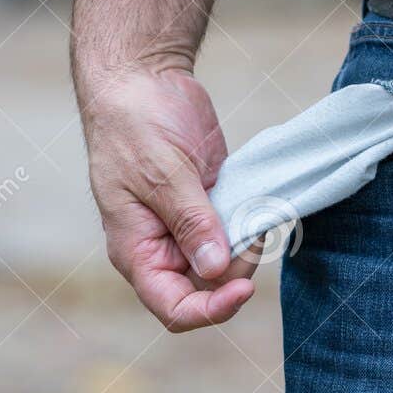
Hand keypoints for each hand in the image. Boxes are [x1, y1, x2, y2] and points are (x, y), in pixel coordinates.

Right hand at [78, 65, 257, 330]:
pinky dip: (252, 230)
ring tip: (252, 212)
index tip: (244, 286)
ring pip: (228, 268)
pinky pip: (237, 239)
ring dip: (247, 250)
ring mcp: (188, 233)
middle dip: (237, 272)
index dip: (211, 310)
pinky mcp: (211, 213)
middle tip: (251, 231)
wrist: (143, 82)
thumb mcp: (163, 173)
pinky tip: (257, 207)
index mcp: (137, 250)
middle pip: (209, 292)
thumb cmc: (134, 123)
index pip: (174, 308)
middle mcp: (162, 250)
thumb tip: (215, 269)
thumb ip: (191, 222)